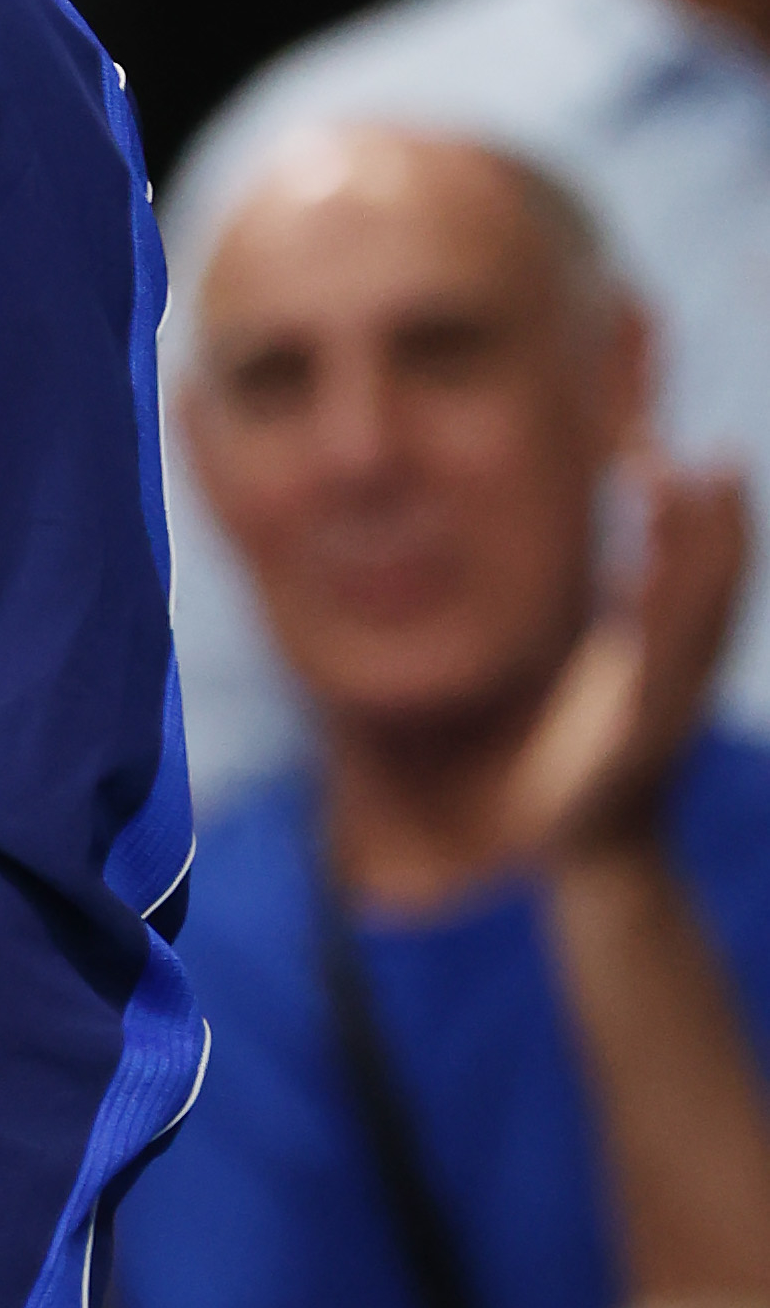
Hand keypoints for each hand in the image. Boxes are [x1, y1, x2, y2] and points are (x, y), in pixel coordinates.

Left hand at [501, 458, 748, 864]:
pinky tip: (640, 587)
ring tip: (674, 495)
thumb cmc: (593, 762)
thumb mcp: (612, 679)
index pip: (711, 581)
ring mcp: (663, 716)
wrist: (590, 852)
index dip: (718, 521)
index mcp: (676, 662)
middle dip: (716, 527)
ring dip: (685, 561)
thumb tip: (637, 562)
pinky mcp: (631, 752)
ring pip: (689, 629)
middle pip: (715, 594)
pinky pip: (647, 685)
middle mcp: (682, 682)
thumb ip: (632, 623)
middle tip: (713, 457)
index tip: (713, 455)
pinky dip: (651, 637)